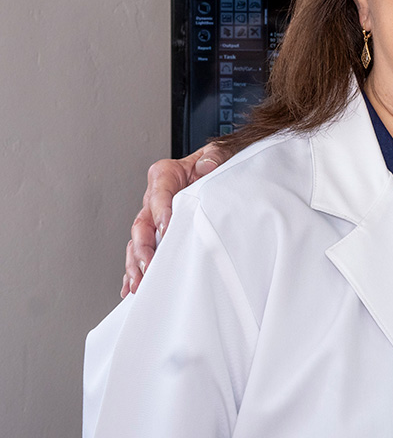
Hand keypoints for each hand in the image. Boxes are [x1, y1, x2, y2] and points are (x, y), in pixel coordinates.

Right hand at [121, 143, 228, 296]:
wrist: (215, 167)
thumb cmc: (213, 162)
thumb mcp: (217, 153)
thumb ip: (213, 158)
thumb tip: (206, 167)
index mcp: (164, 174)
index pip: (158, 196)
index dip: (161, 214)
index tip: (166, 231)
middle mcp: (154, 196)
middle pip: (142, 223)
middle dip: (143, 248)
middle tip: (148, 266)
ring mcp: (152, 215)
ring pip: (138, 241)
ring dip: (136, 263)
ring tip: (137, 283)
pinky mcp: (156, 229)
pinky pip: (141, 249)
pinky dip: (135, 267)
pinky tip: (130, 285)